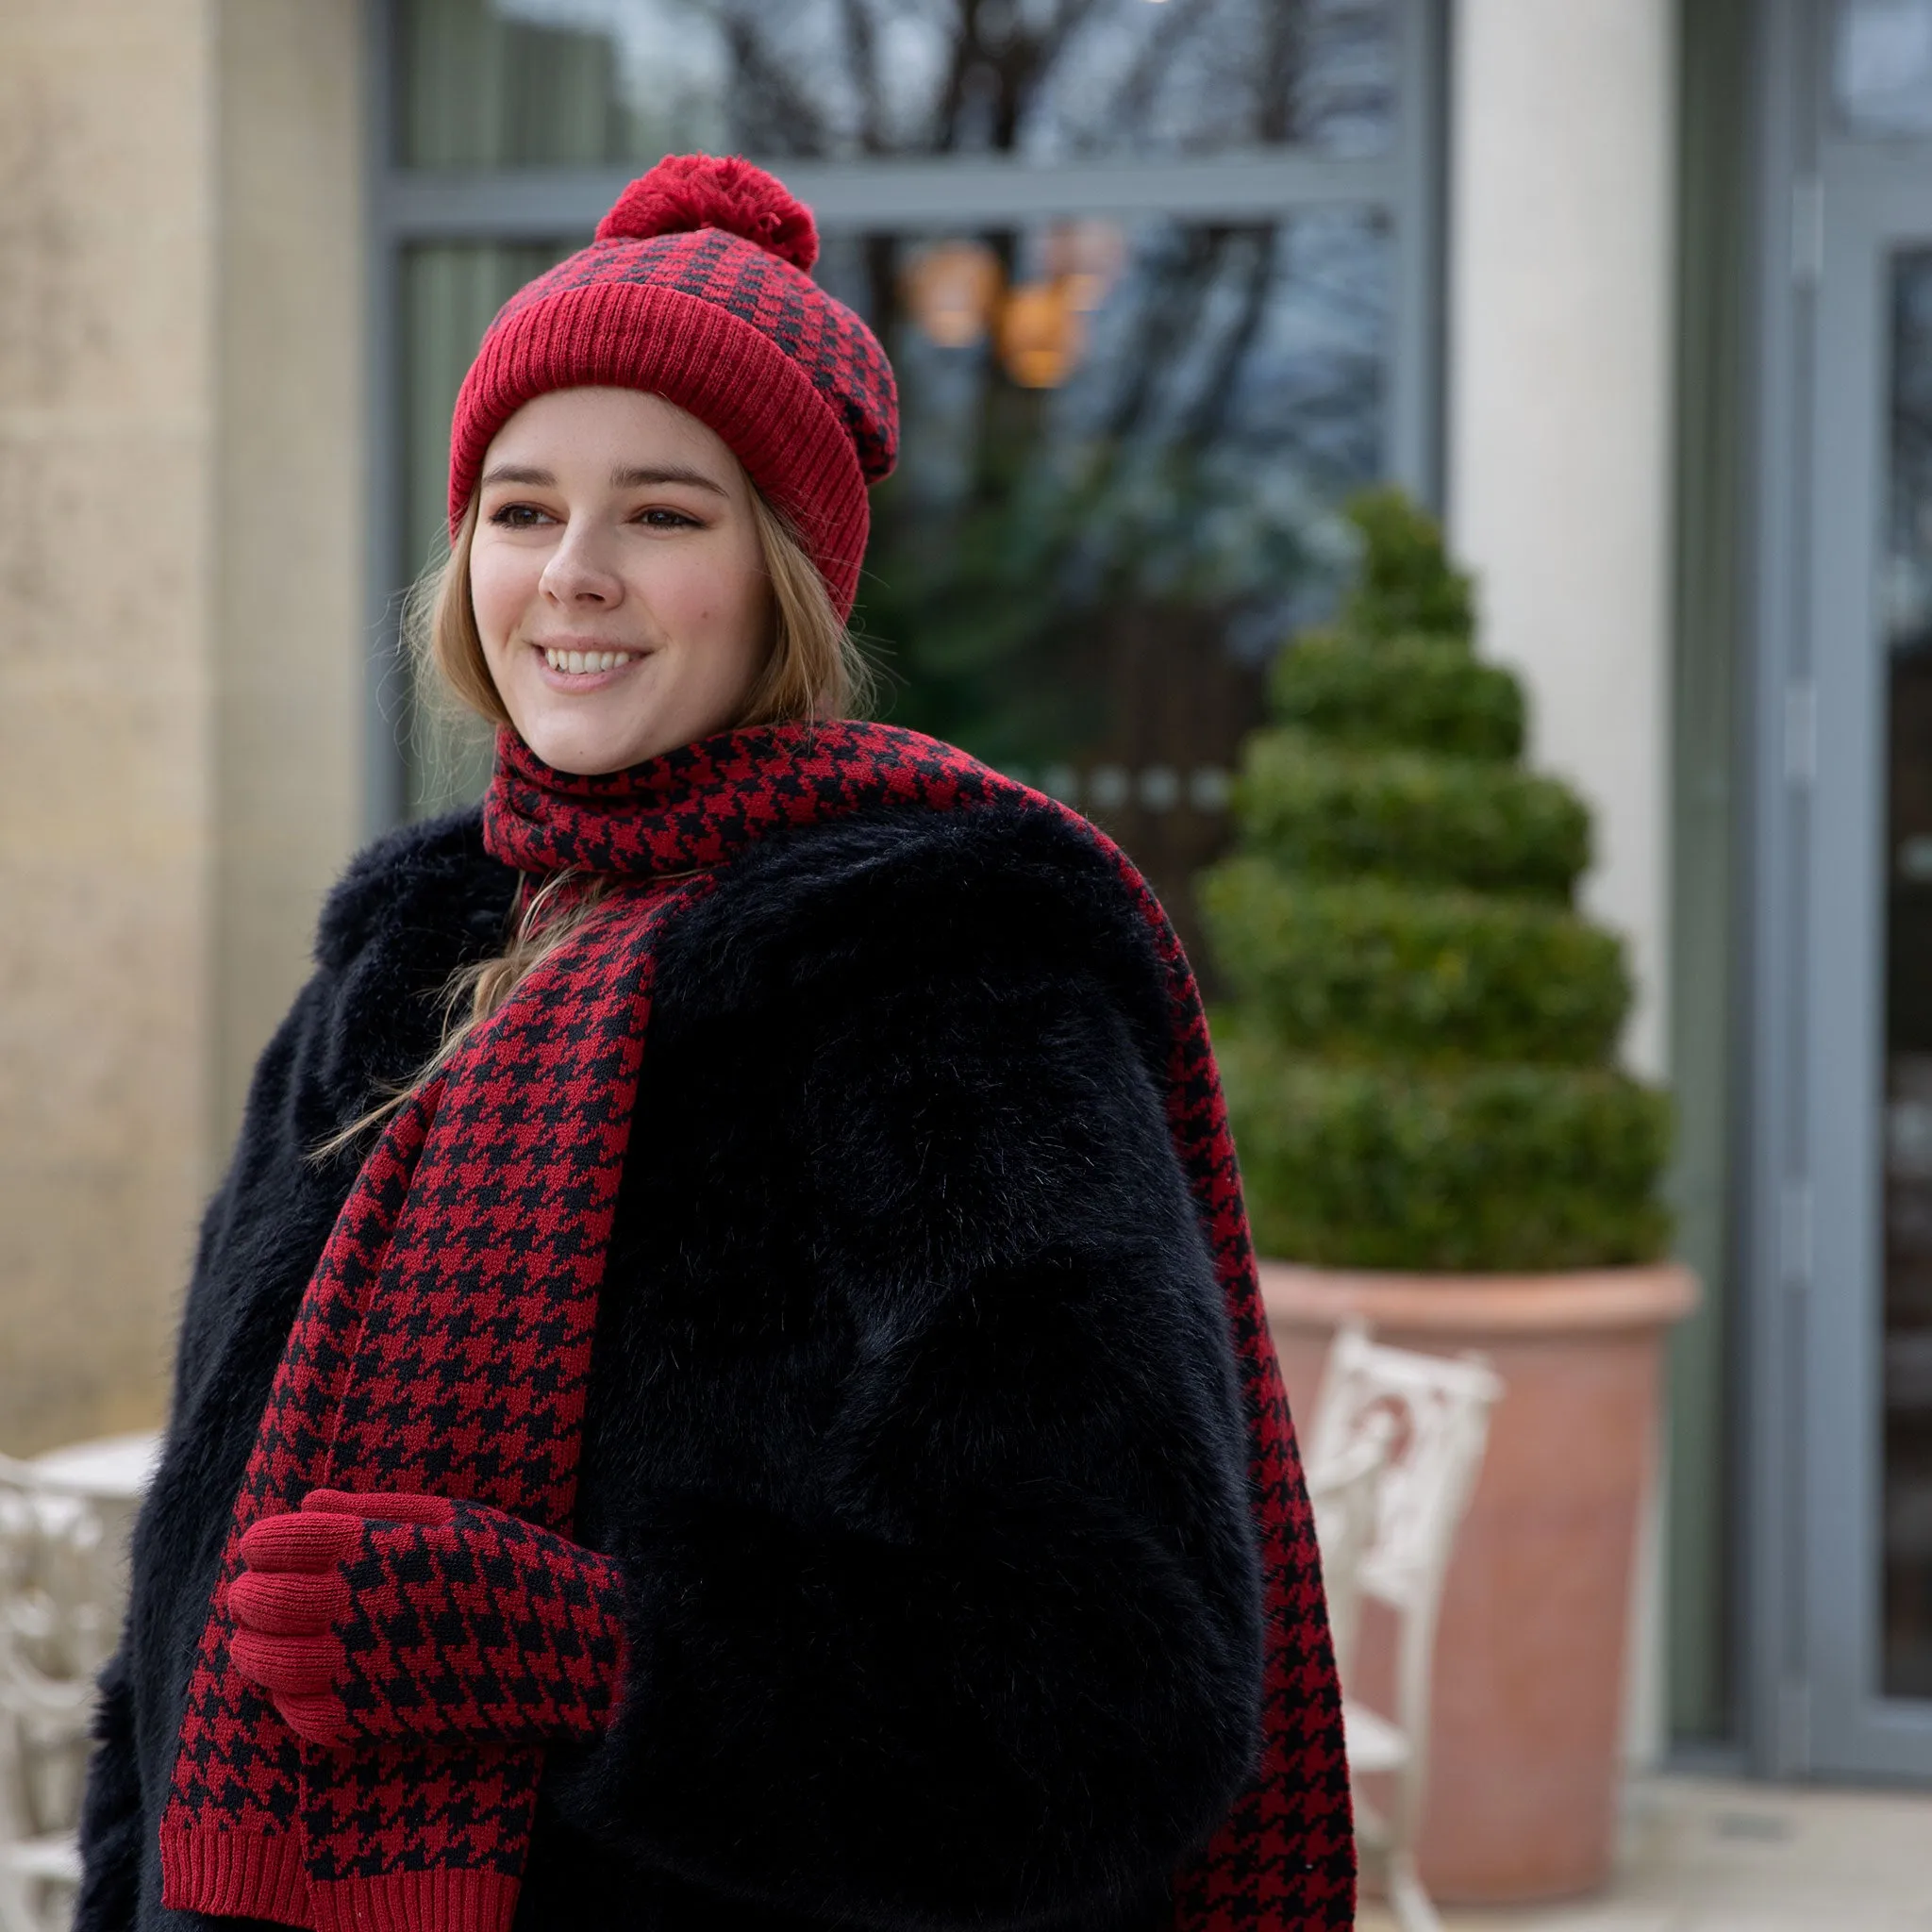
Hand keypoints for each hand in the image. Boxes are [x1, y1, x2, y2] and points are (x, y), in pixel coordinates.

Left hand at [228, 1490, 627, 1750]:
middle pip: (266, 1601)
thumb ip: (377, 1508)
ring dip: (251, 1651)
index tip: (258, 1545)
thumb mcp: (457, 1517)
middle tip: (247, 1595)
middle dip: (248, 1595)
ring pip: (271, 1665)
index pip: (284, 1541)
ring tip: (253, 1643)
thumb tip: (308, 1500)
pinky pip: (304, 1718)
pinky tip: (293, 1686)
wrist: (573, 1648)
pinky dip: (285, 1701)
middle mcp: (364, 1606)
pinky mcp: (377, 1722)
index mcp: (382, 1548)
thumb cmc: (519, 1566)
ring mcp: (366, 1669)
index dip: (261, 1542)